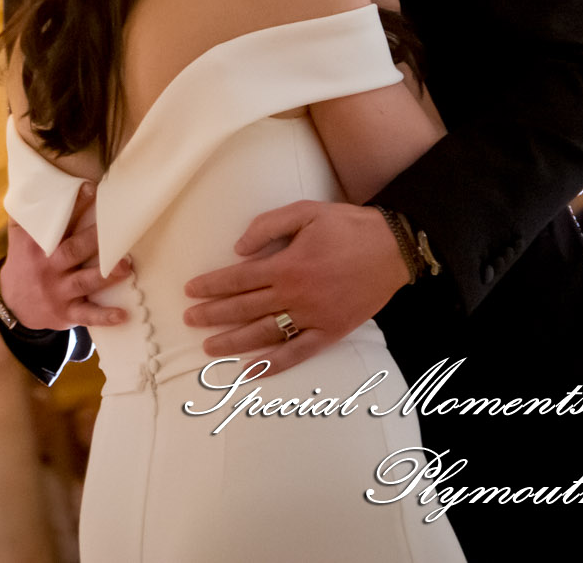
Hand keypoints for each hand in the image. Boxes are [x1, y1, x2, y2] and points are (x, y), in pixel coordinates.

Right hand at [0, 181, 131, 330]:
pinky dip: (105, 317)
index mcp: (37, 245)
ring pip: (84, 282)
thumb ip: (26, 212)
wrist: (13, 304)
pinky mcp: (66, 313)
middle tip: (118, 230)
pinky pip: (87, 315)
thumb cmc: (24, 261)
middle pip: (73, 250)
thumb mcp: (18, 237)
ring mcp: (57, 291)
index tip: (92, 188)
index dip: (74, 205)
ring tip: (127, 267)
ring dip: (106, 276)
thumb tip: (31, 181)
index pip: (56, 222)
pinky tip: (123, 315)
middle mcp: (48, 267)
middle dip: (94, 240)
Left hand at [182, 201, 409, 376]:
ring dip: (234, 342)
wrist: (393, 248)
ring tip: (209, 348)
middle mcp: (296, 295)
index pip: (238, 279)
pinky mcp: (331, 332)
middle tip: (189, 320)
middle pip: (245, 308)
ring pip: (265, 334)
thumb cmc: (347, 226)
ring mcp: (313, 317)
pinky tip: (252, 370)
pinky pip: (298, 353)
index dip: (211, 286)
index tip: (190, 291)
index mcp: (287, 265)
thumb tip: (237, 249)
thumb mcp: (305, 212)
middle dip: (213, 314)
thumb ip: (267, 226)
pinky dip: (273, 363)